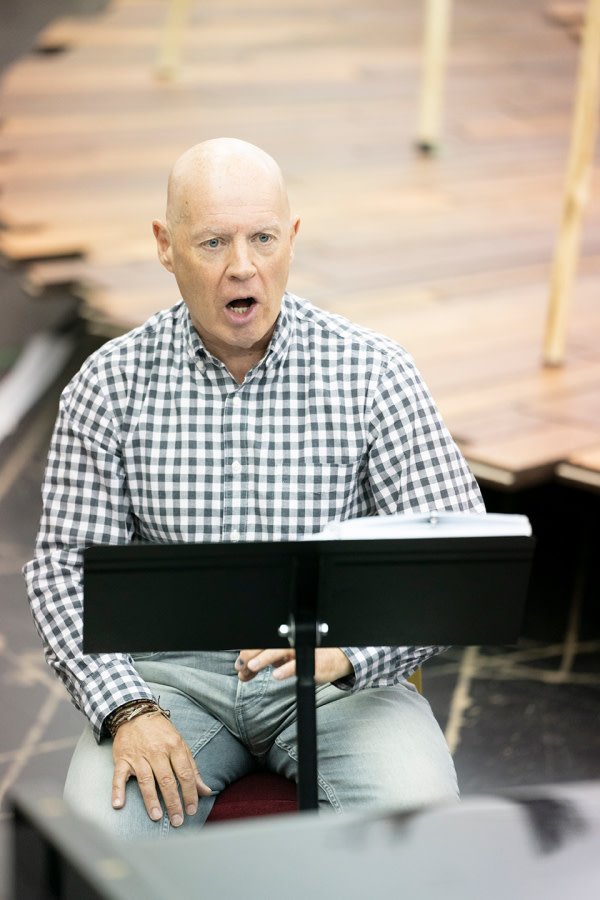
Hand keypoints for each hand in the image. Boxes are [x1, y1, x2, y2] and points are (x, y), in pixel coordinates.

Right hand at [111, 713, 211, 825]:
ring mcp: (138, 756)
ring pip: (146, 780)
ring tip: (157, 817)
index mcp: (174, 746)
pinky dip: (117, 790)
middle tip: (177, 820)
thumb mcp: (180, 745)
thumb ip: (192, 769)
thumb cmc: (161, 732)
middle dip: (173, 802)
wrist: (135, 713)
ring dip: (151, 800)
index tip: (192, 810)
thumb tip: (205, 791)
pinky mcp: (122, 759)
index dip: (189, 793)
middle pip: (166, 780)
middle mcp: (157, 751)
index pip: (185, 774)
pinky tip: (118, 804)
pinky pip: (118, 776)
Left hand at [235, 648, 352, 682]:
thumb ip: (266, 663)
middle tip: (241, 666)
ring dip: (265, 658)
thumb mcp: (285, 658)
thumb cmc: (309, 656)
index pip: (262, 643)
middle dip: (251, 655)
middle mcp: (291, 642)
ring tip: (252, 666)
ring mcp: (302, 650)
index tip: (239, 666)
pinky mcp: (313, 662)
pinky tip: (277, 675)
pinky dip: (287, 670)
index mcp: (283, 640)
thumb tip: (243, 672)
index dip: (247, 654)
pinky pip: (299, 665)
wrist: (337, 658)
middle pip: (268, 645)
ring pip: (280, 651)